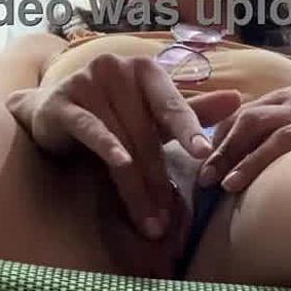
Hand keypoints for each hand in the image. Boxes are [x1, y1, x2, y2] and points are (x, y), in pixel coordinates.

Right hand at [7, 54, 241, 238]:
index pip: (172, 106)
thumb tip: (238, 99)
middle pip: (147, 135)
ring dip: (137, 187)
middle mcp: (117, 69)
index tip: (205, 154)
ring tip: (149, 222)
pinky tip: (122, 169)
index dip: (190, 130)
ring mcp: (87, 82)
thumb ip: (192, 111)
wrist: (51, 111)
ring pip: (123, 143)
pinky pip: (93, 132)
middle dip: (159, 181)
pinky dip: (110, 152)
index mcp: (146, 70)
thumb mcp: (153, 114)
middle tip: (167, 220)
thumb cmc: (114, 113)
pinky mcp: (63, 103)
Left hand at [197, 83, 290, 191]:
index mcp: (281, 101)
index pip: (241, 117)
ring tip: (234, 182)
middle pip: (253, 124)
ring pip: (282, 135)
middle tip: (208, 182)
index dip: (218, 144)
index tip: (201, 172)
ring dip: (255, 159)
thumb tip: (225, 156)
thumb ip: (264, 129)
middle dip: (226, 153)